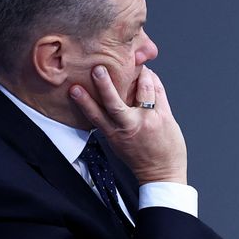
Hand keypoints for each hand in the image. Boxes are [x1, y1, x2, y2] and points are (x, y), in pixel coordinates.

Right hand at [69, 65, 187, 184]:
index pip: (95, 115)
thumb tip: (110, 98)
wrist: (162, 173)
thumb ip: (114, 122)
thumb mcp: (119, 142)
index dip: (83, 101)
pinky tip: (150, 75)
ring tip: (136, 65)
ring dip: (140, 74)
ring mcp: (148, 120)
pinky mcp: (164, 116)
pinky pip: (158, 91)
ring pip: (143, 88)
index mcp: (114, 134)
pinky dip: (153, 80)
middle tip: (98, 68)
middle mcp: (129, 126)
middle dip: (104, 84)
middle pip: (113, 101)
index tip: (74, 88)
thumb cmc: (139, 157)